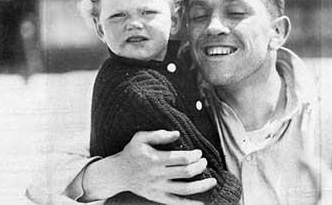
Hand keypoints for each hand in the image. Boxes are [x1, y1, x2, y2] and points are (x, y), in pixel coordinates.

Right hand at [83, 130, 216, 204]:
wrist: (118, 173)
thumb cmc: (132, 152)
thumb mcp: (141, 138)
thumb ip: (159, 135)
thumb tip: (177, 134)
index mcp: (155, 159)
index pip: (181, 158)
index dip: (194, 156)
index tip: (199, 153)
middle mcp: (158, 174)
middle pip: (186, 173)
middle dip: (200, 167)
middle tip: (204, 162)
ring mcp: (158, 188)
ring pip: (185, 189)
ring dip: (202, 185)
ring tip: (213, 181)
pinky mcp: (157, 197)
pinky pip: (176, 202)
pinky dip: (190, 203)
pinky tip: (202, 202)